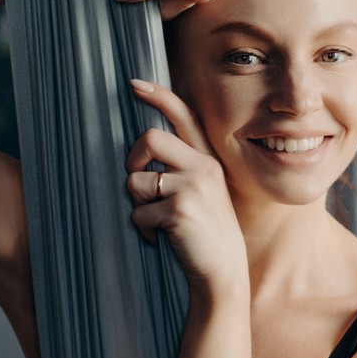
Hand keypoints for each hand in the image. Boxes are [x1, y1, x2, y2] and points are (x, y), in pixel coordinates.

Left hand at [125, 78, 246, 288]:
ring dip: (137, 203)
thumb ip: (185, 168)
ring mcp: (193, 187)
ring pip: (137, 180)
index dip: (158, 96)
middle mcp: (204, 167)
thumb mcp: (206, 193)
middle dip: (133, 160)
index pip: (184, 116)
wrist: (224, 273)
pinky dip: (143, 228)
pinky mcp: (179, 209)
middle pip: (150, 138)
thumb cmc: (207, 234)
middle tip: (137, 183)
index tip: (134, 84)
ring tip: (156, 220)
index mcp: (209, 160)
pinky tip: (161, 238)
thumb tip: (145, 149)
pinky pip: (139, 212)